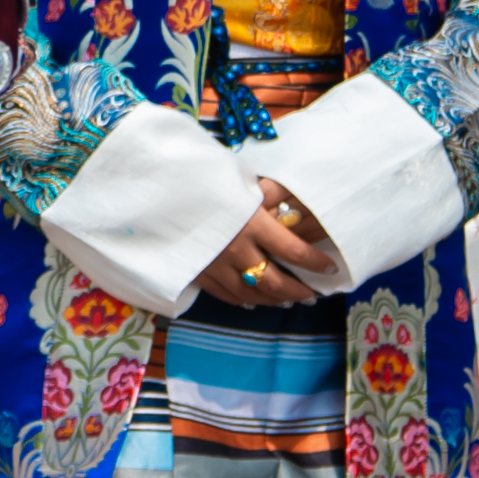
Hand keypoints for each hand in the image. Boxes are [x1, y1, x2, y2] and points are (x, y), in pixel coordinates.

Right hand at [192, 176, 334, 306]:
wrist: (149, 189)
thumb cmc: (195, 176)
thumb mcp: (233, 179)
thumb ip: (258, 196)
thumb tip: (280, 202)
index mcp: (250, 222)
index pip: (295, 252)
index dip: (316, 263)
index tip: (329, 267)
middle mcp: (236, 249)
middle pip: (276, 282)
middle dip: (299, 291)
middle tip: (312, 294)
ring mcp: (215, 265)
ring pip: (251, 294)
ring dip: (273, 300)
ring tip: (287, 300)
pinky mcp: (197, 273)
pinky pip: (226, 295)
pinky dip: (243, 300)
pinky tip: (252, 301)